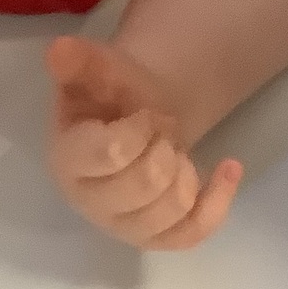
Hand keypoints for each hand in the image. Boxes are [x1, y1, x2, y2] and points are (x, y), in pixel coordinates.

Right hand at [47, 35, 242, 249]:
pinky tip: (227, 167)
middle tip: (160, 131)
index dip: (140, 128)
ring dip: (186, 171)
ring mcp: (122, 226)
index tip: (144, 113)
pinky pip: (193, 234)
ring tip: (176, 151)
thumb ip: (80, 60)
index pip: (112, 154)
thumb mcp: (97, 69)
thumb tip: (60, 48)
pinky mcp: (155, 239)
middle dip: (165, 147)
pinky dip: (218, 201)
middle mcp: (88, 202)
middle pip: (147, 183)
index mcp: (68, 160)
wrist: (135, 118)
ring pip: (172, 210)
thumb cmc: (110, 95)